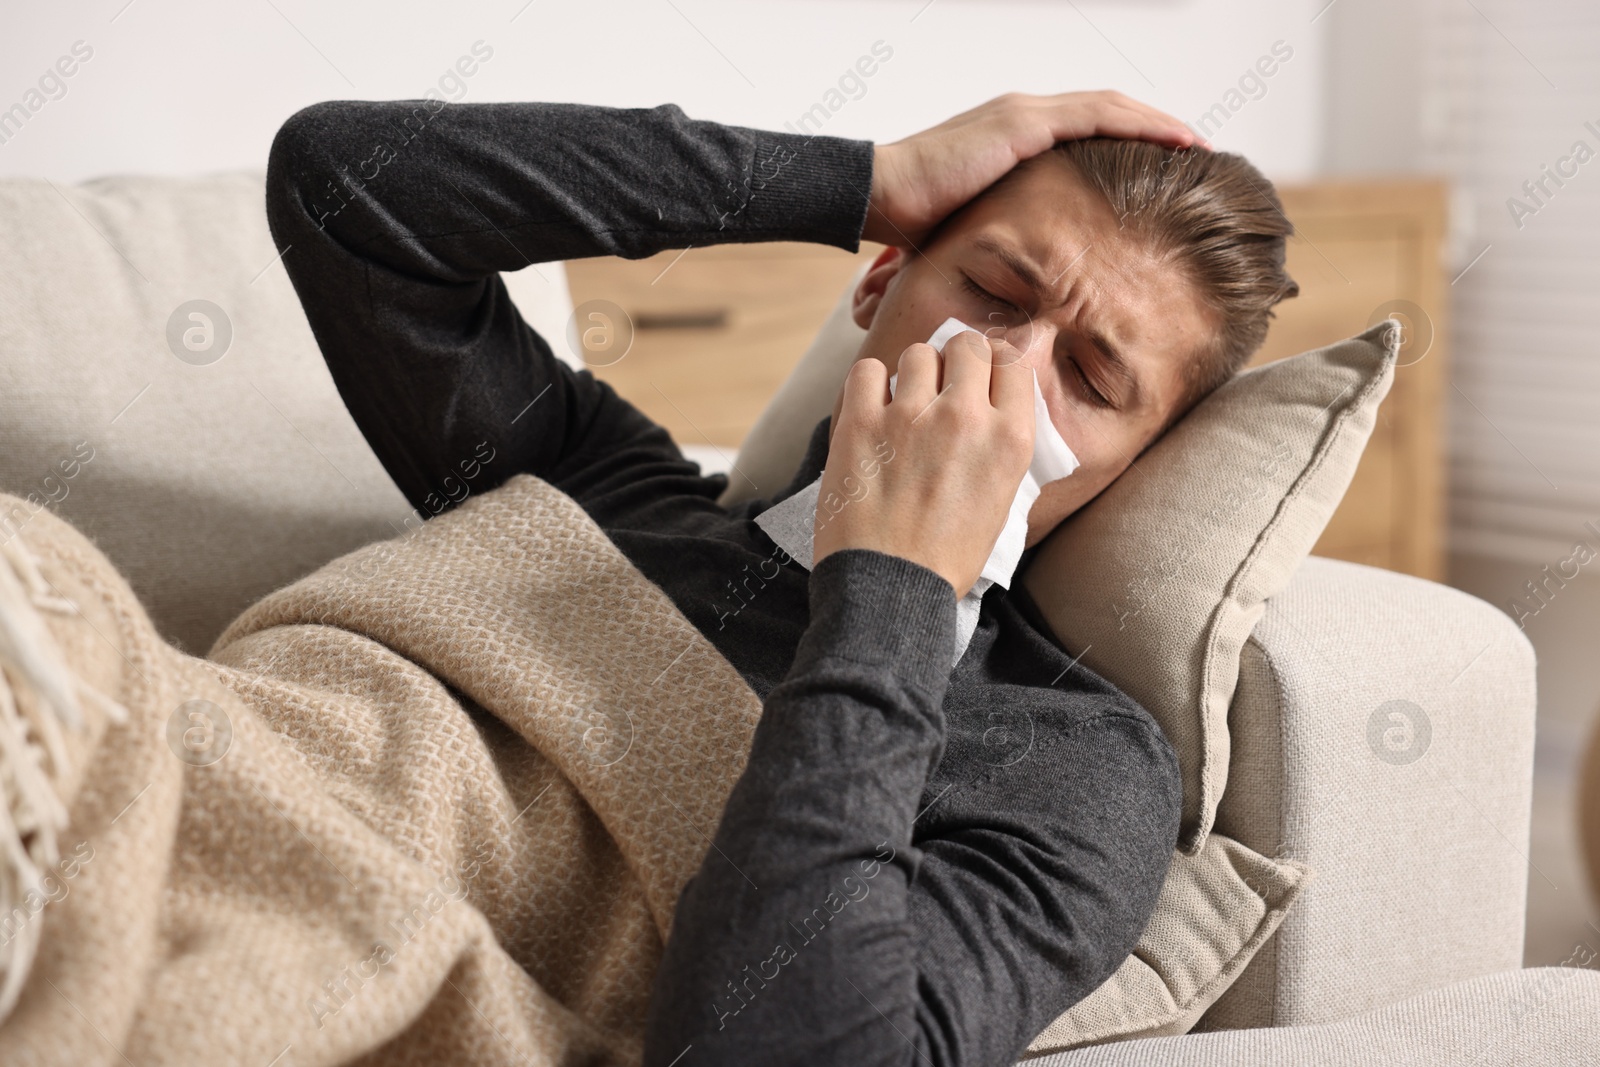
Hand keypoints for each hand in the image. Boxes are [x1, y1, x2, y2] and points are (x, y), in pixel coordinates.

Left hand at [813, 330, 1033, 598]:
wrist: (891, 590)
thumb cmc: (947, 560)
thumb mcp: (1002, 506)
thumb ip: (1002, 451)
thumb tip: (994, 413)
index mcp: (1009, 441)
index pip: (1013, 362)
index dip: (996, 362)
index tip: (983, 373)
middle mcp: (965, 418)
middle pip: (967, 346)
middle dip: (957, 360)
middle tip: (944, 384)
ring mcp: (910, 417)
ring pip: (919, 354)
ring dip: (914, 373)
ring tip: (905, 404)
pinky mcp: (861, 424)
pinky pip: (868, 371)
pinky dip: (870, 384)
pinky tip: (873, 408)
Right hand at [864, 90, 1204, 247]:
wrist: (880, 195)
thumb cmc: (913, 221)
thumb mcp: (976, 226)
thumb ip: (1007, 233)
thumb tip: (1029, 277)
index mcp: (1015, 138)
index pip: (1085, 130)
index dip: (1127, 142)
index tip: (1163, 167)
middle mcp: (1025, 117)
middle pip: (1106, 113)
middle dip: (1153, 129)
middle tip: (1193, 152)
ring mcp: (1024, 115)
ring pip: (1110, 108)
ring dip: (1158, 123)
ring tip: (1197, 143)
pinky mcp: (1022, 123)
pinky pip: (1098, 116)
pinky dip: (1139, 124)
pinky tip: (1175, 139)